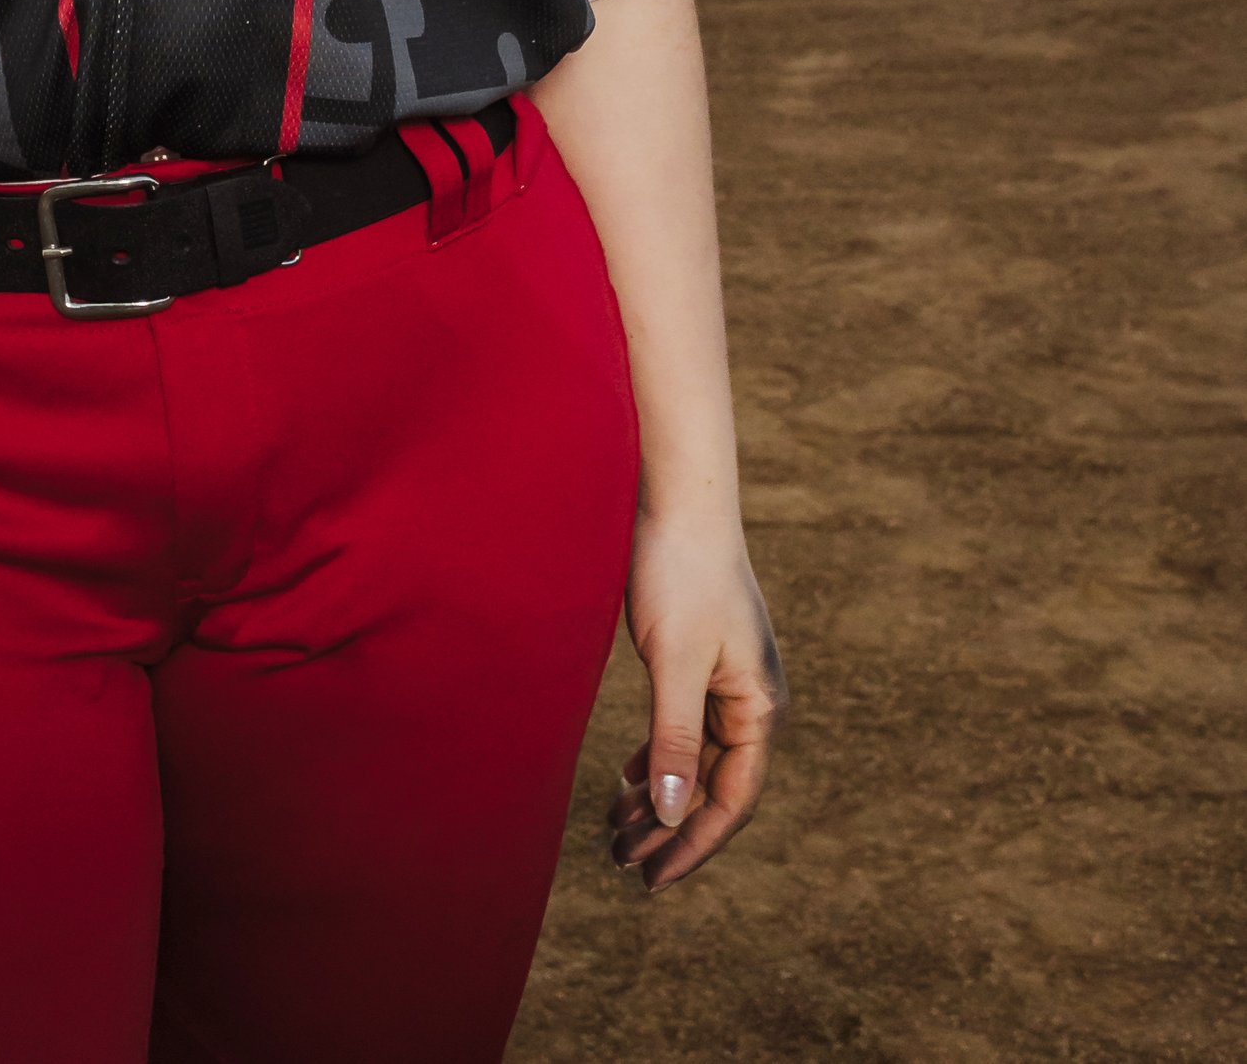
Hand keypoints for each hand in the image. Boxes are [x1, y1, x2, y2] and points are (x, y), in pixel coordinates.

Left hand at [609, 516, 786, 891]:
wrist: (679, 496)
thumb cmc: (679, 573)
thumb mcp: (674, 663)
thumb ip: (674, 738)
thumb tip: (674, 815)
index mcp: (758, 707)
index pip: (730, 799)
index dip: (691, 844)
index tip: (649, 878)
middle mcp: (753, 700)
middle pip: (713, 785)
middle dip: (669, 828)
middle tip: (620, 863)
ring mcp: (729, 679)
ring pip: (696, 758)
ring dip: (660, 795)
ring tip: (616, 829)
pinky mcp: (703, 657)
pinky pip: (685, 727)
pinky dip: (658, 756)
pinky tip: (629, 776)